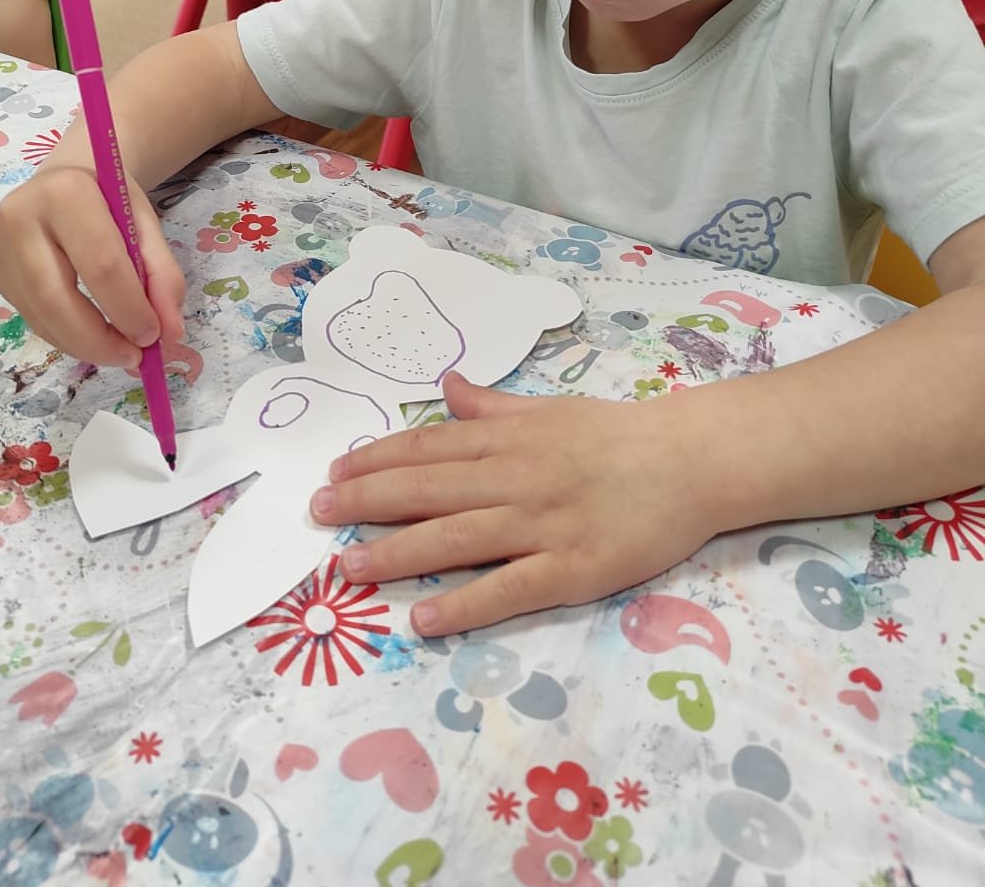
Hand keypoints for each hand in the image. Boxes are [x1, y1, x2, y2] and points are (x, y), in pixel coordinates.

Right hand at [0, 165, 184, 367]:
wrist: (64, 179)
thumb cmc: (108, 197)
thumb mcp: (144, 222)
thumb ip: (162, 274)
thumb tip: (171, 333)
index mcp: (66, 194)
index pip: (100, 264)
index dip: (129, 309)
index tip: (155, 336)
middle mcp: (21, 219)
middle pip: (58, 299)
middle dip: (100, 340)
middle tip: (134, 357)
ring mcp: (1, 250)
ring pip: (41, 317)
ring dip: (84, 347)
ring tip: (120, 353)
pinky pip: (34, 319)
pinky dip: (68, 338)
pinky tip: (93, 338)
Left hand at [310, 371, 717, 635]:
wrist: (691, 461)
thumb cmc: (618, 435)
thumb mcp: (551, 409)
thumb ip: (494, 407)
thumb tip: (446, 386)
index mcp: (510, 438)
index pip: (429, 448)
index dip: (377, 460)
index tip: (334, 473)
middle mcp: (516, 478)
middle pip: (428, 490)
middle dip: (367, 502)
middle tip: (316, 515)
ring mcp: (542, 525)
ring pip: (456, 539)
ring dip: (398, 554)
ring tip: (349, 567)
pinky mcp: (572, 570)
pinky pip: (509, 589)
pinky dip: (465, 605)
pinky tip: (426, 619)